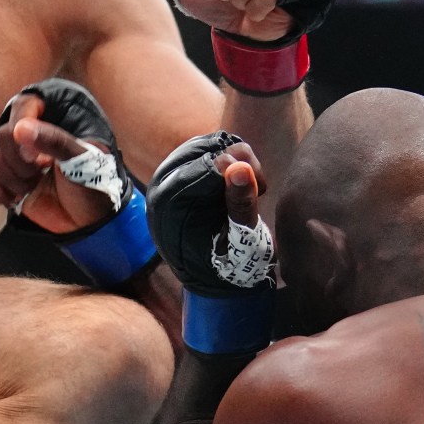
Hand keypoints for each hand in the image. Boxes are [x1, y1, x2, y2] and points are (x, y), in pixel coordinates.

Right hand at [0, 92, 121, 235]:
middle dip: (20, 162)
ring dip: (13, 180)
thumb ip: (54, 141)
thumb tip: (20, 129)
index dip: (22, 129)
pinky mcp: (8, 183)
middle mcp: (31, 139)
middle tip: (41, 173)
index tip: (37, 157)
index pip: (22, 106)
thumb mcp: (82, 159)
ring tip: (34, 187)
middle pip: (2, 136)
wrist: (92, 220)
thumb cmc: (94, 183)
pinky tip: (16, 199)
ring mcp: (17, 162)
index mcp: (52, 122)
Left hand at [148, 132, 276, 354]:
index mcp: (171, 207)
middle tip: (260, 185)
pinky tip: (238, 181)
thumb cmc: (232, 265)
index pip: (207, 166)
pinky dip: (226, 157)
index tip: (262, 186)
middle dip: (238, 160)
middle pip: (205, 149)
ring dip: (234, 157)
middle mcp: (161, 189)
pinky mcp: (178, 173)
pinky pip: (204, 148)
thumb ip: (241, 203)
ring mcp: (167, 178)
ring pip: (205, 144)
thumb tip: (238, 167)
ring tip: (249, 186)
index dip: (240, 169)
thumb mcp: (243, 240)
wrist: (217, 279)